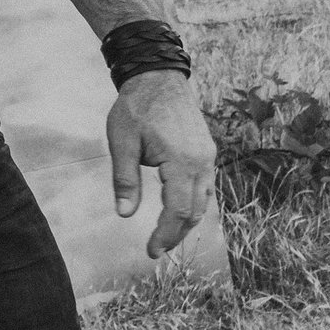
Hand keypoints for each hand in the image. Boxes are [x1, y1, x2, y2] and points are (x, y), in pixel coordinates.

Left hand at [107, 68, 217, 260]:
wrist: (157, 78)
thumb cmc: (136, 108)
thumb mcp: (122, 143)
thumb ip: (124, 179)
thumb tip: (124, 214)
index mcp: (181, 161)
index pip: (177, 210)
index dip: (165, 234)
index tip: (151, 251)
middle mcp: (202, 162)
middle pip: (194, 211)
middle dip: (176, 234)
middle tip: (157, 249)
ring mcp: (207, 157)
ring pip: (204, 201)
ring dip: (186, 221)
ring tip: (166, 236)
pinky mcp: (206, 152)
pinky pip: (205, 187)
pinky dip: (193, 204)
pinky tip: (178, 211)